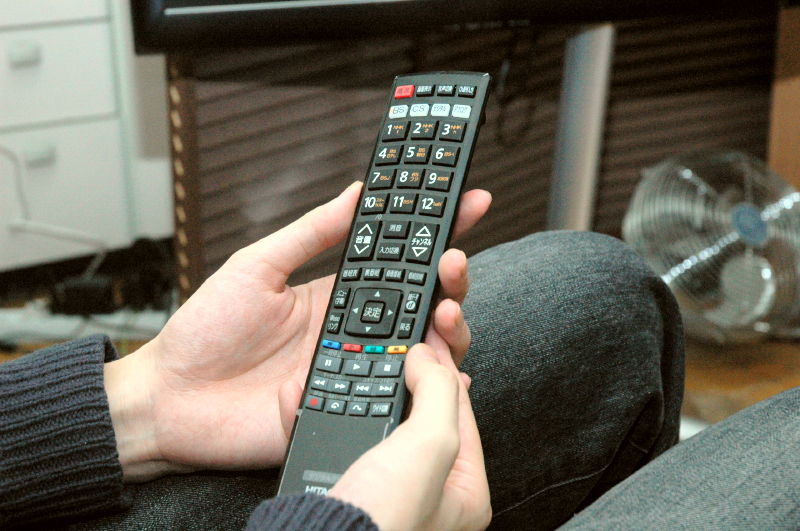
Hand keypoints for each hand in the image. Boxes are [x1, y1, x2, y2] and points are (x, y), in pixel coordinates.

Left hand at [104, 181, 490, 480]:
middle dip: (452, 280)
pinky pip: (399, 401)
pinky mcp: (347, 410)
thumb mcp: (256, 266)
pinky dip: (429, 390)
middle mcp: (356, 333)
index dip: (436, 231)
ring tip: (445, 311)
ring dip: (447, 330)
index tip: (469, 204)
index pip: (399, 260)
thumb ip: (310, 233)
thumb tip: (355, 192)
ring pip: (423, 352)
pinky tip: (447, 374)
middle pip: (423, 306)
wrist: (169, 400)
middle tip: (454, 263)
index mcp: (338, 295)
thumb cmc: (205, 331)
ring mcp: (356, 373)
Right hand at [328, 343, 491, 530]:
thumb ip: (437, 392)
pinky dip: (318, 412)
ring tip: (351, 360)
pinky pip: (332, 439)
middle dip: (402, 375)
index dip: (443, 366)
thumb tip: (427, 359)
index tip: (428, 334)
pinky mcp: (342, 489)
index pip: (459, 409)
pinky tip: (307, 394)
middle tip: (395, 344)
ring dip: (357, 388)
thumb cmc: (382, 521)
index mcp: (463, 489)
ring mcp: (383, 492)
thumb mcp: (430, 444)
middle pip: (417, 414)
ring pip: (372, 423)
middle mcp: (427, 494)